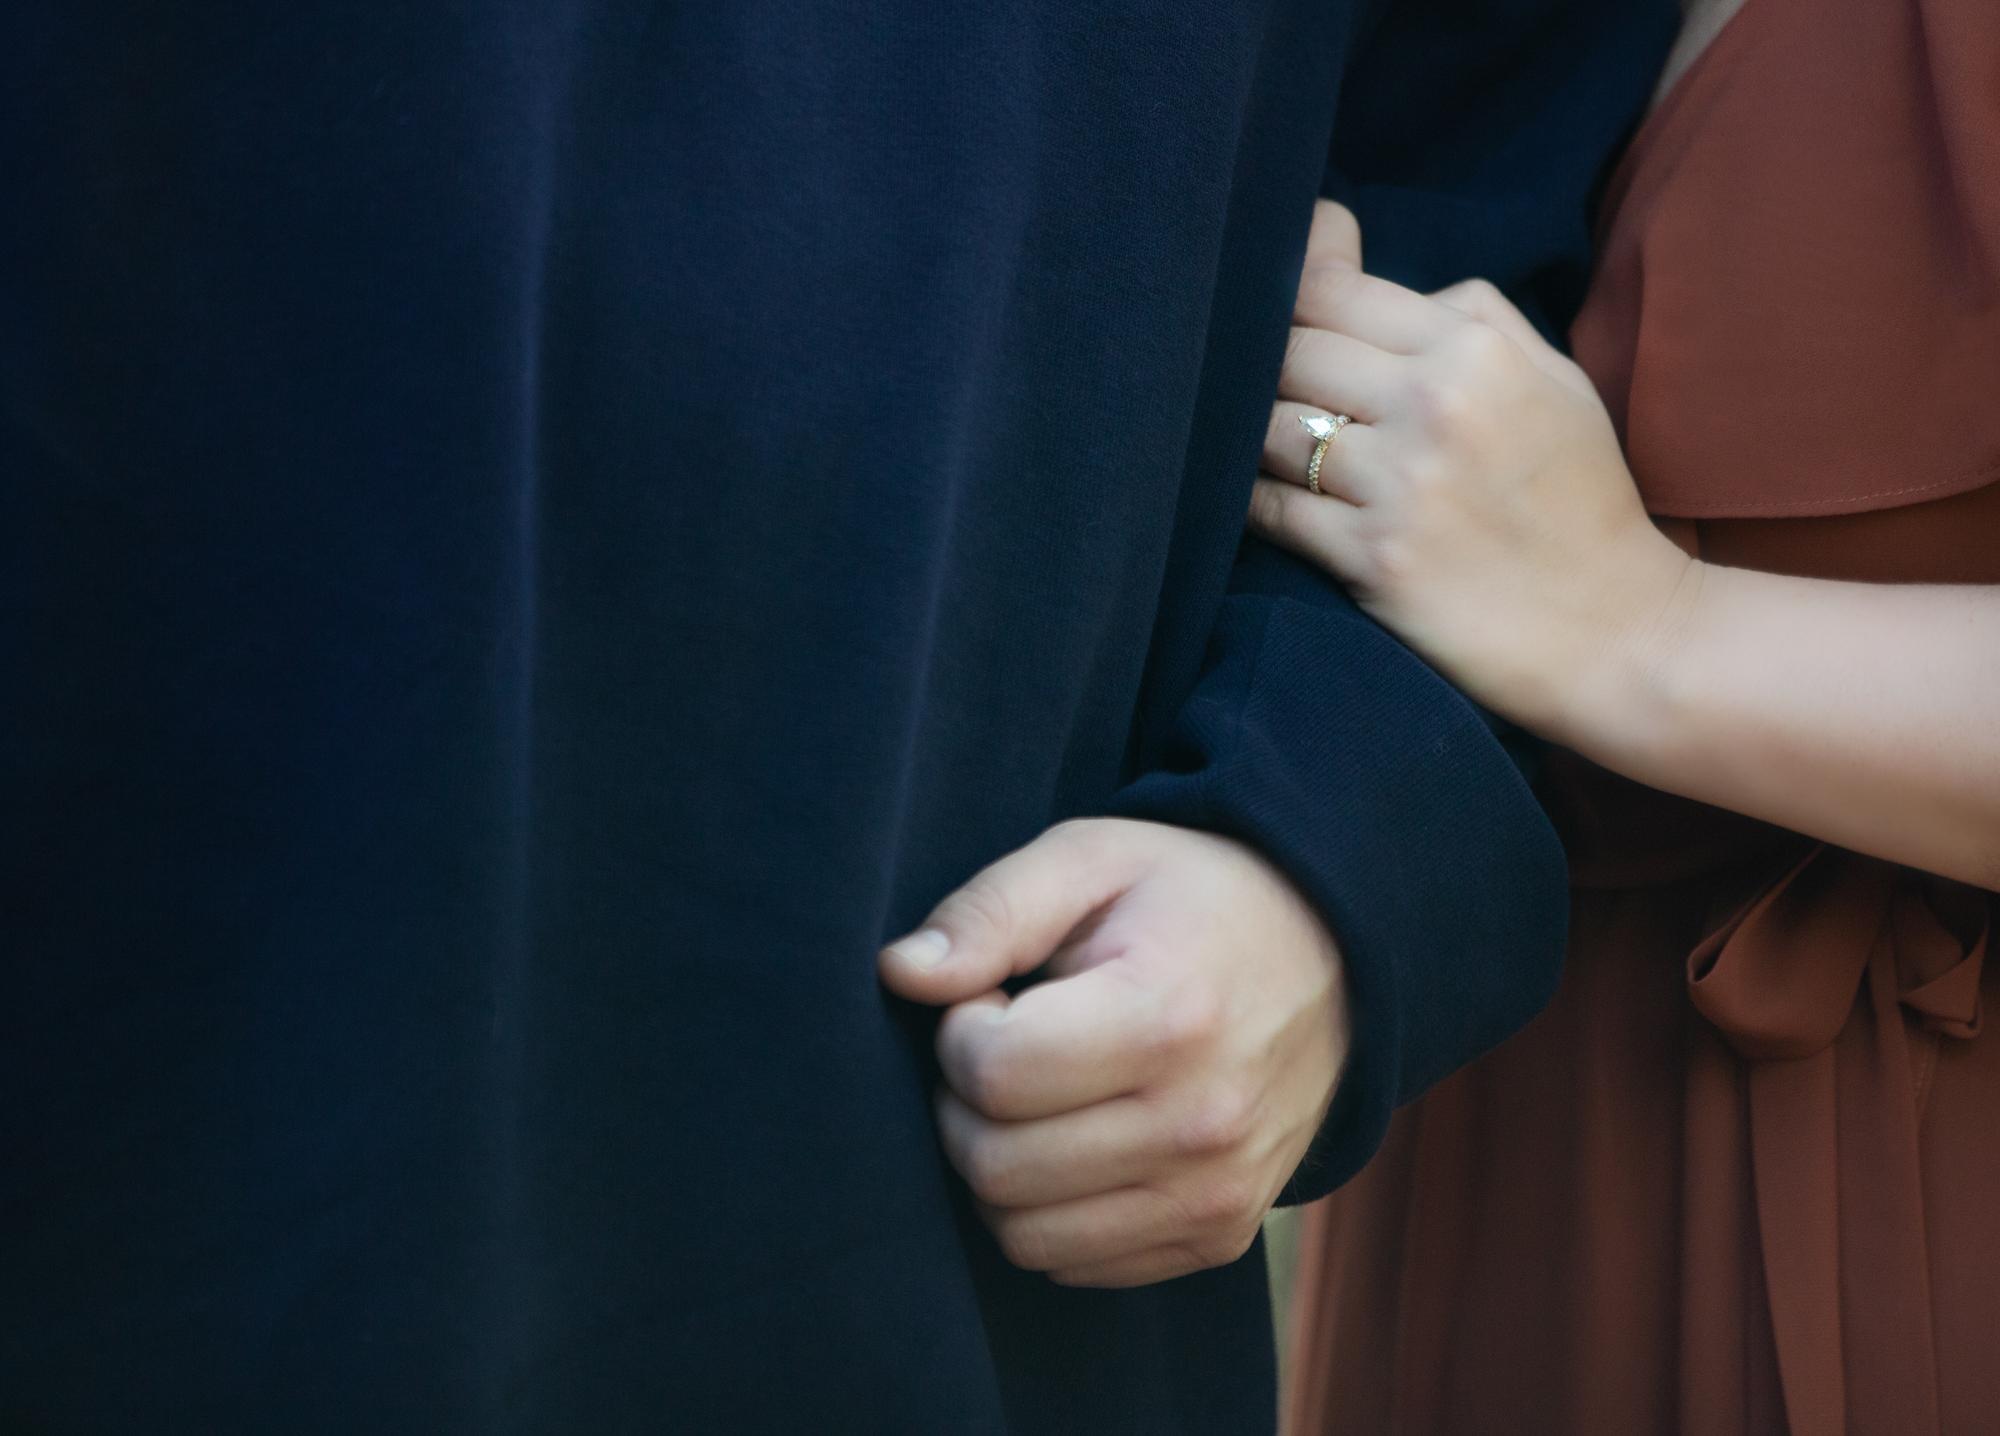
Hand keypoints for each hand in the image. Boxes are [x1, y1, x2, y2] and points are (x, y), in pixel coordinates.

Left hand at [878, 819, 1347, 1287]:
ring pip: (1023, 1235)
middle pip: (995, 1167)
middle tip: (1011, 1045)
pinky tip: (1081, 1135)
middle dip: (968, 1104)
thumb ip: (991, 911)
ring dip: (1000, 1166)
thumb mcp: (1092, 860)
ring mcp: (1217, 1195)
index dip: (963, 1030)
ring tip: (1045, 1093)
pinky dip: (1050, 1209)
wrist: (1335, 956)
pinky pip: (1074, 1264)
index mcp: (1169, 1018)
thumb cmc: (1189, 899)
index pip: (994, 1075)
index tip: (1000, 996)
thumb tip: (901, 972)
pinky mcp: (1218, 1237)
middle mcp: (1202, 1124)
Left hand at [1247, 200, 1697, 743]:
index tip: (1269, 305)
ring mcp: (1401, 484)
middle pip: (1290, 352)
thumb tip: (1355, 255)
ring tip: (1279, 452)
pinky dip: (1256, 500)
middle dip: (1268, 368)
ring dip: (1259, 438)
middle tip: (1273, 393)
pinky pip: (1272, 509)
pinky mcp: (1373, 559)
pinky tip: (1268, 499)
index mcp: (1477, 350)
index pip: (1332, 291)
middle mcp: (1435, 405)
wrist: (1616, 630)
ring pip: (1269, 428)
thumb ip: (1468, 313)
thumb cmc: (1581, 499)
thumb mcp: (1554, 380)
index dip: (1288, 290)